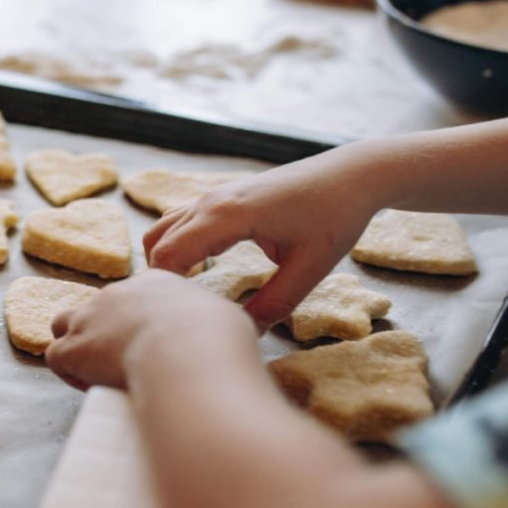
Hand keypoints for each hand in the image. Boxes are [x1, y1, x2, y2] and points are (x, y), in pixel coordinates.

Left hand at [48, 270, 255, 390]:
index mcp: (155, 282)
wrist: (188, 352)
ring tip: (99, 374)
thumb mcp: (227, 319)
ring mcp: (90, 318)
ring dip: (76, 346)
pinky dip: (68, 373)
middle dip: (104, 333)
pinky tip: (91, 387)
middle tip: (125, 362)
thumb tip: (226, 335)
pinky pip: (55, 357)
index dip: (136, 322)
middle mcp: (117, 293)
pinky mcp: (73, 347)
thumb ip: (215, 323)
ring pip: (63, 325)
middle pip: (99, 308)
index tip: (150, 345)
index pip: (133, 296)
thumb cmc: (215, 339)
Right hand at [143, 152, 383, 328]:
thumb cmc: (335, 217)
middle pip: (156, 241)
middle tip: (179, 314)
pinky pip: (182, 218)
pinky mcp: (223, 195)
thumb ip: (274, 304)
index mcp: (227, 216)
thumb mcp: (309, 269)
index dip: (165, 290)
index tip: (180, 319)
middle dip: (159, 278)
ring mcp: (214, 194)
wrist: (351, 175)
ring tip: (186, 294)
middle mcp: (211, 200)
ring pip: (164, 226)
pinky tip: (201, 268)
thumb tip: (244, 332)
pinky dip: (178, 243)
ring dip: (166, 257)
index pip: (169, 255)